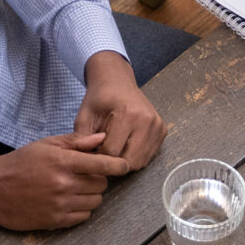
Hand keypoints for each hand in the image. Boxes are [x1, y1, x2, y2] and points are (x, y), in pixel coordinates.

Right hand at [0, 132, 132, 230]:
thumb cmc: (20, 162)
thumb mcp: (47, 145)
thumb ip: (76, 142)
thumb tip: (102, 138)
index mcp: (63, 162)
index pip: (103, 164)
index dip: (118, 165)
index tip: (123, 166)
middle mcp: (64, 184)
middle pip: (102, 184)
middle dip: (98, 178)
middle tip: (85, 174)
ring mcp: (60, 205)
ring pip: (95, 202)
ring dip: (91, 195)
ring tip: (75, 187)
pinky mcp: (55, 221)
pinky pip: (84, 217)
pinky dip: (81, 209)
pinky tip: (69, 201)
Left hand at [75, 50, 165, 168]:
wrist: (117, 82)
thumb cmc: (99, 99)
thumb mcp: (83, 117)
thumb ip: (82, 140)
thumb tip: (88, 161)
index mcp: (128, 113)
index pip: (111, 152)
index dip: (97, 154)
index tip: (92, 147)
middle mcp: (147, 120)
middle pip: (128, 160)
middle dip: (112, 162)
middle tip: (101, 151)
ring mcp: (157, 126)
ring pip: (139, 162)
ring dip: (124, 161)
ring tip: (113, 148)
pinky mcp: (162, 131)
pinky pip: (147, 157)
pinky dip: (134, 157)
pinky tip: (124, 145)